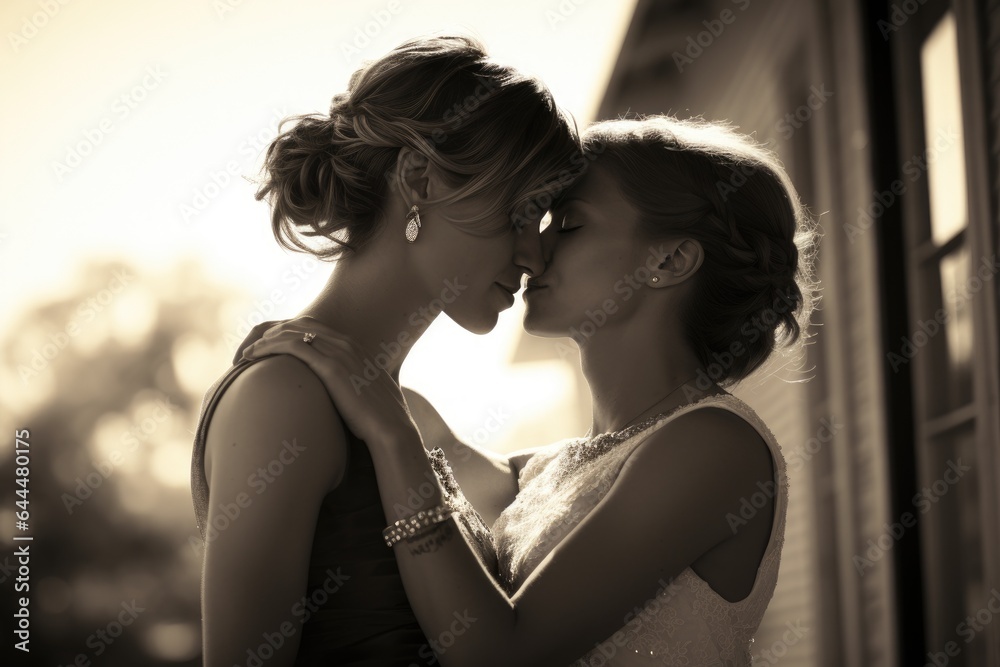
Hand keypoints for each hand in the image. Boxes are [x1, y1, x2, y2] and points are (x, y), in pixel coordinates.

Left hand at [242, 317, 420, 450]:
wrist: (392, 433)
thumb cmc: (378, 423)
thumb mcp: (364, 398)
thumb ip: (350, 389)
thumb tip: (339, 400)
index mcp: (356, 349)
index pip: (315, 329)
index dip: (289, 335)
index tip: (270, 347)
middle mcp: (348, 345)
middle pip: (301, 325)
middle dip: (273, 333)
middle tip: (251, 348)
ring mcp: (340, 353)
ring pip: (293, 333)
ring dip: (266, 339)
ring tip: (245, 352)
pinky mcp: (331, 366)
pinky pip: (293, 346)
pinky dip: (268, 347)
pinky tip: (251, 356)